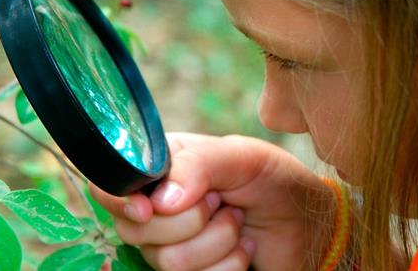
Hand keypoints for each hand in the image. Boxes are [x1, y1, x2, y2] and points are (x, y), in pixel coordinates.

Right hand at [90, 133, 334, 270]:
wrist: (306, 224)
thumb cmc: (274, 181)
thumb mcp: (244, 156)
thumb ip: (200, 164)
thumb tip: (162, 199)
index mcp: (162, 169)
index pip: (111, 184)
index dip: (122, 200)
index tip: (151, 208)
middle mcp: (158, 208)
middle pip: (136, 229)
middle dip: (192, 219)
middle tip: (222, 202)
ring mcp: (172, 246)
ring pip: (167, 260)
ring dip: (217, 241)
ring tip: (238, 221)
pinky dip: (228, 266)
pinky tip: (242, 249)